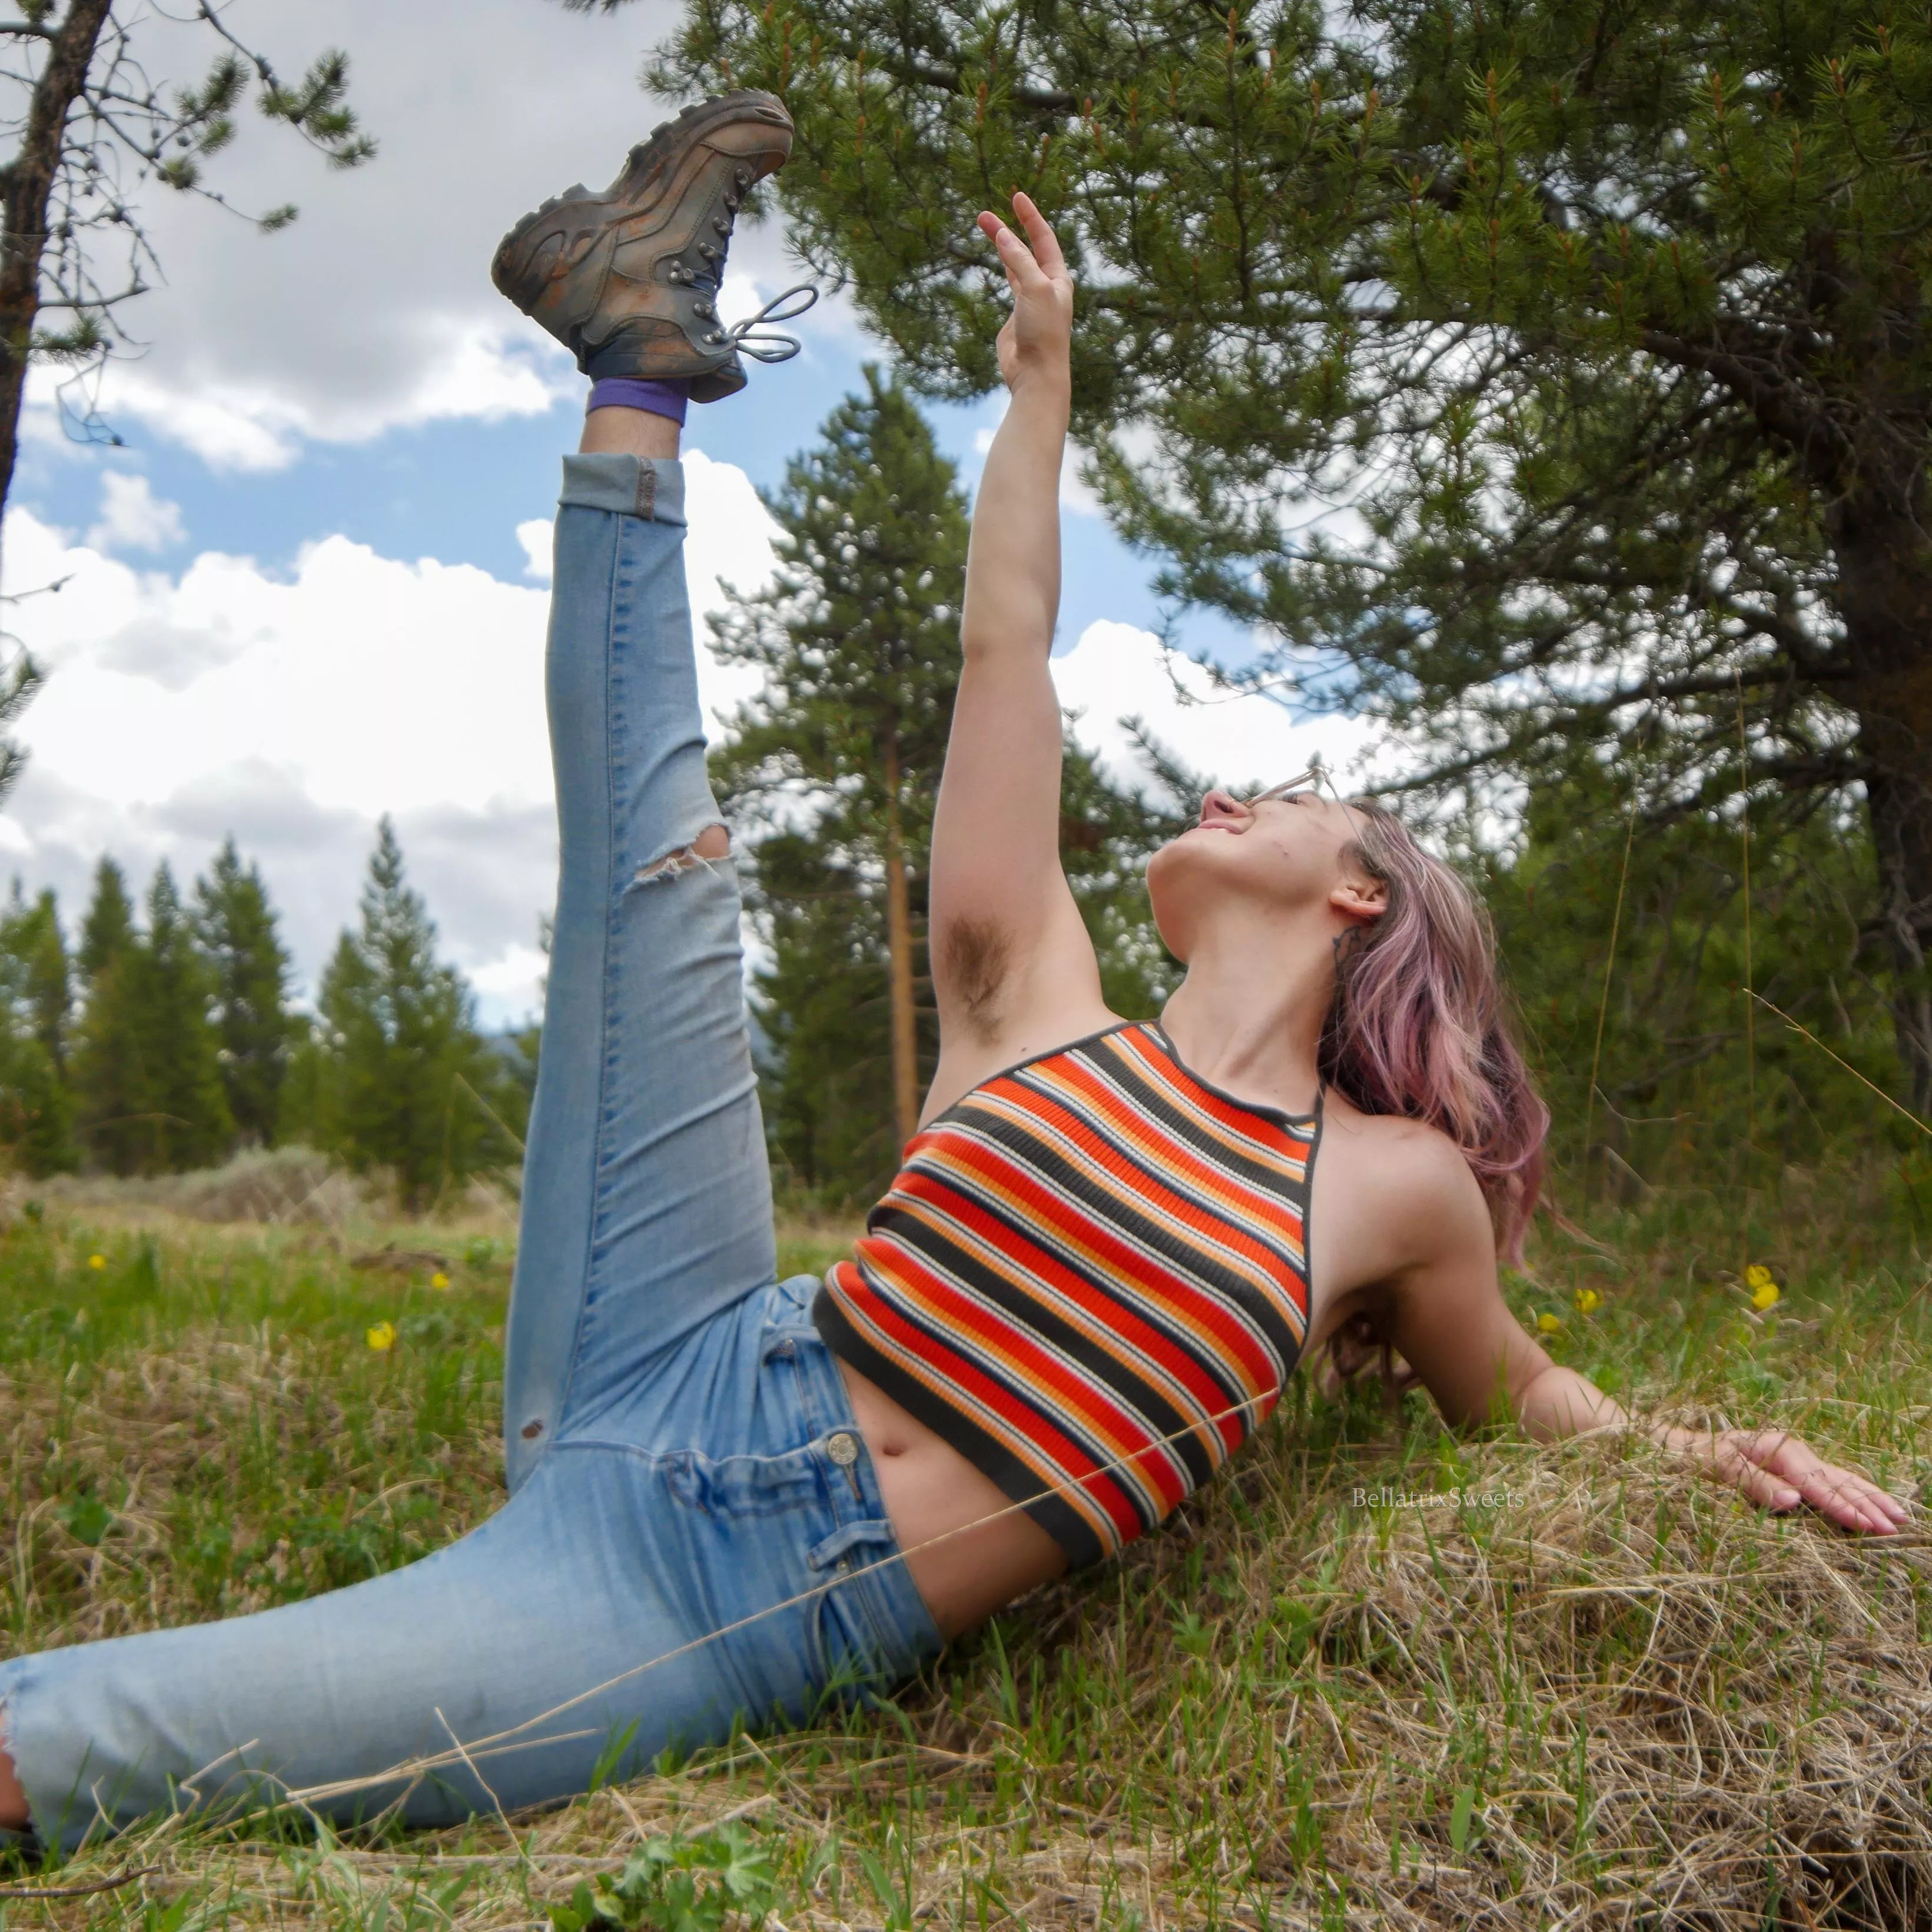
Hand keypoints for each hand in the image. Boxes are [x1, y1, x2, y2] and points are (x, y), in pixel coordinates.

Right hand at [976, 192, 1072, 393]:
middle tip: (984, 214)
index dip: (1030, 217)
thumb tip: (1004, 236)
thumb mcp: (1034, 290)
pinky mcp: (1016, 316)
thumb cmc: (1043, 334)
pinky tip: (996, 256)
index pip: (1044, 239)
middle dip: (1008, 228)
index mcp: (1059, 279)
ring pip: (1015, 264)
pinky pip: (1010, 283)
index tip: (1017, 196)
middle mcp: (1047, 287)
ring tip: (984, 225)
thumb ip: (1020, 261)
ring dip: (1001, 245)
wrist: (1036, 374)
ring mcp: (1031, 301)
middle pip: (1027, 249)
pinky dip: (1002, 267)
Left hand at [1661, 1422, 1912, 1534]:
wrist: (1674, 1446)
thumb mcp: (1715, 1468)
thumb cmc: (1691, 1457)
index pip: (1815, 1482)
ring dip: (1869, 1497)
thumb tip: (1794, 1500)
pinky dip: (1853, 1492)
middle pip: (1836, 1479)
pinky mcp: (1791, 1471)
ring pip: (1839, 1479)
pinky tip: (1871, 1504)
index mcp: (1776, 1448)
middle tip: (1897, 1527)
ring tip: (1900, 1516)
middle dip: (1866, 1503)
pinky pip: (1829, 1482)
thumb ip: (1754, 1483)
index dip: (1841, 1506)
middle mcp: (1790, 1452)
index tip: (1867, 1526)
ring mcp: (1793, 1461)